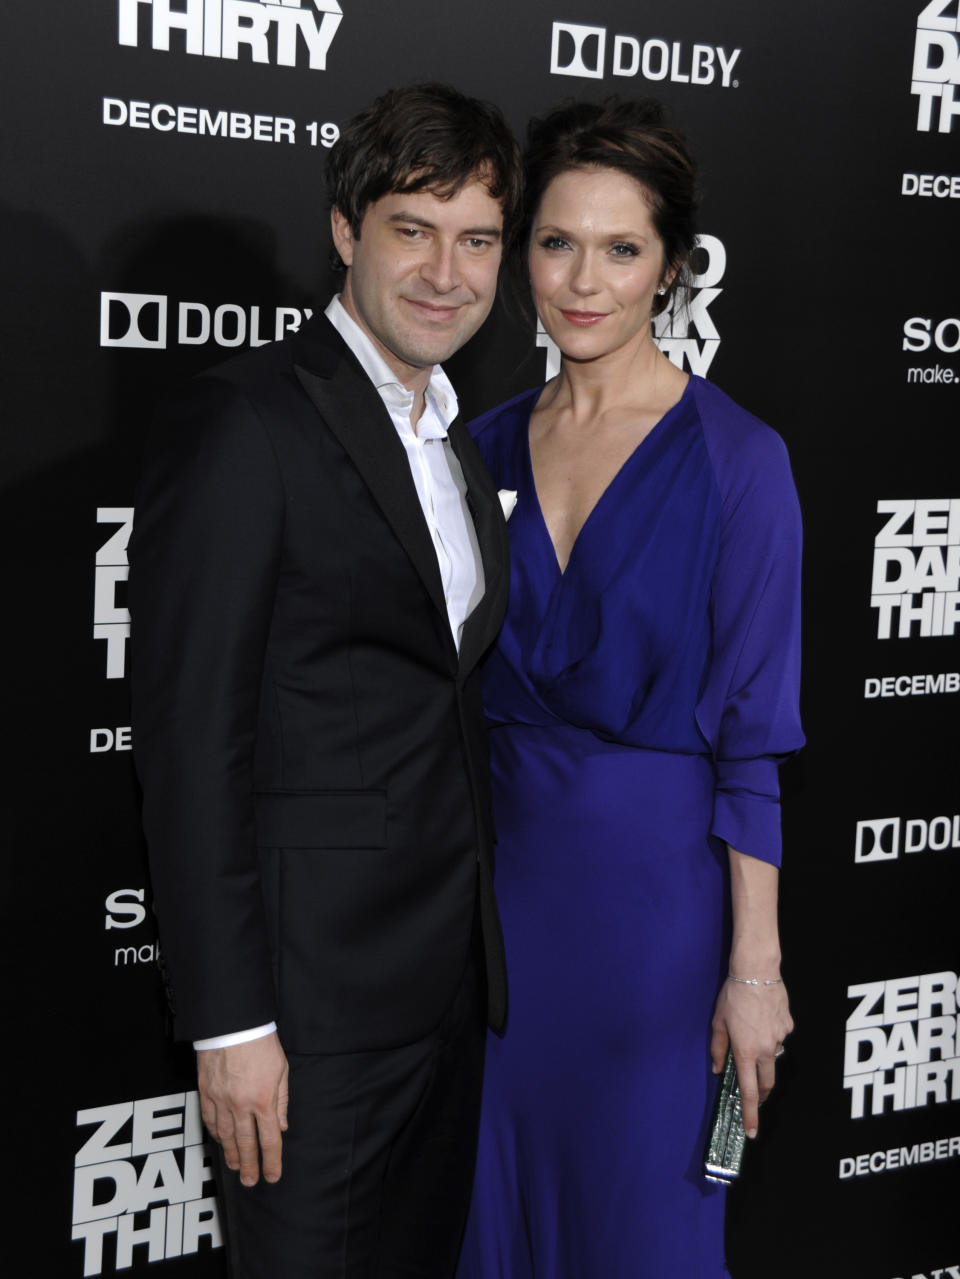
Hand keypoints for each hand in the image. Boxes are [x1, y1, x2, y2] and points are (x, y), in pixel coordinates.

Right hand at [197, 1032, 288, 1185]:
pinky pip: (210, 1121)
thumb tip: (281, 1126)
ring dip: (232, 1154)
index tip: (272, 1176)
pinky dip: (216, 1135)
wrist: (233, 1025)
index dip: (271, 1161)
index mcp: (263, 1100)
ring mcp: (221, 1101)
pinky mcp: (206, 1093)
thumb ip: (281, 1100)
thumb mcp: (281, 1070)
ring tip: (237, 1167)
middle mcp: (241, 1106)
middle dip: (250, 1166)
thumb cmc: (261, 1044)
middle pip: (245, 1144)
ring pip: (225, 1137)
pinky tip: (220, 1141)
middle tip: (251, 1182)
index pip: (269, 1140)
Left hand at [710, 978, 792, 1138]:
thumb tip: (718, 1069)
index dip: (750, 1114)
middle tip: (754, 1095)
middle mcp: (766, 1049)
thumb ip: (718, 1048)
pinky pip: (779, 1037)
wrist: (757, 971)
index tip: (752, 1131)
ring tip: (751, 1032)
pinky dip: (770, 1034)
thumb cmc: (733, 995)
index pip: (748, 1091)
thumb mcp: (718, 1022)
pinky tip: (762, 1018)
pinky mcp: (788, 1026)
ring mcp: (780, 1038)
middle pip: (767, 1083)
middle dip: (761, 1093)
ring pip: (773, 1057)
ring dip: (762, 1055)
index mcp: (746, 1051)